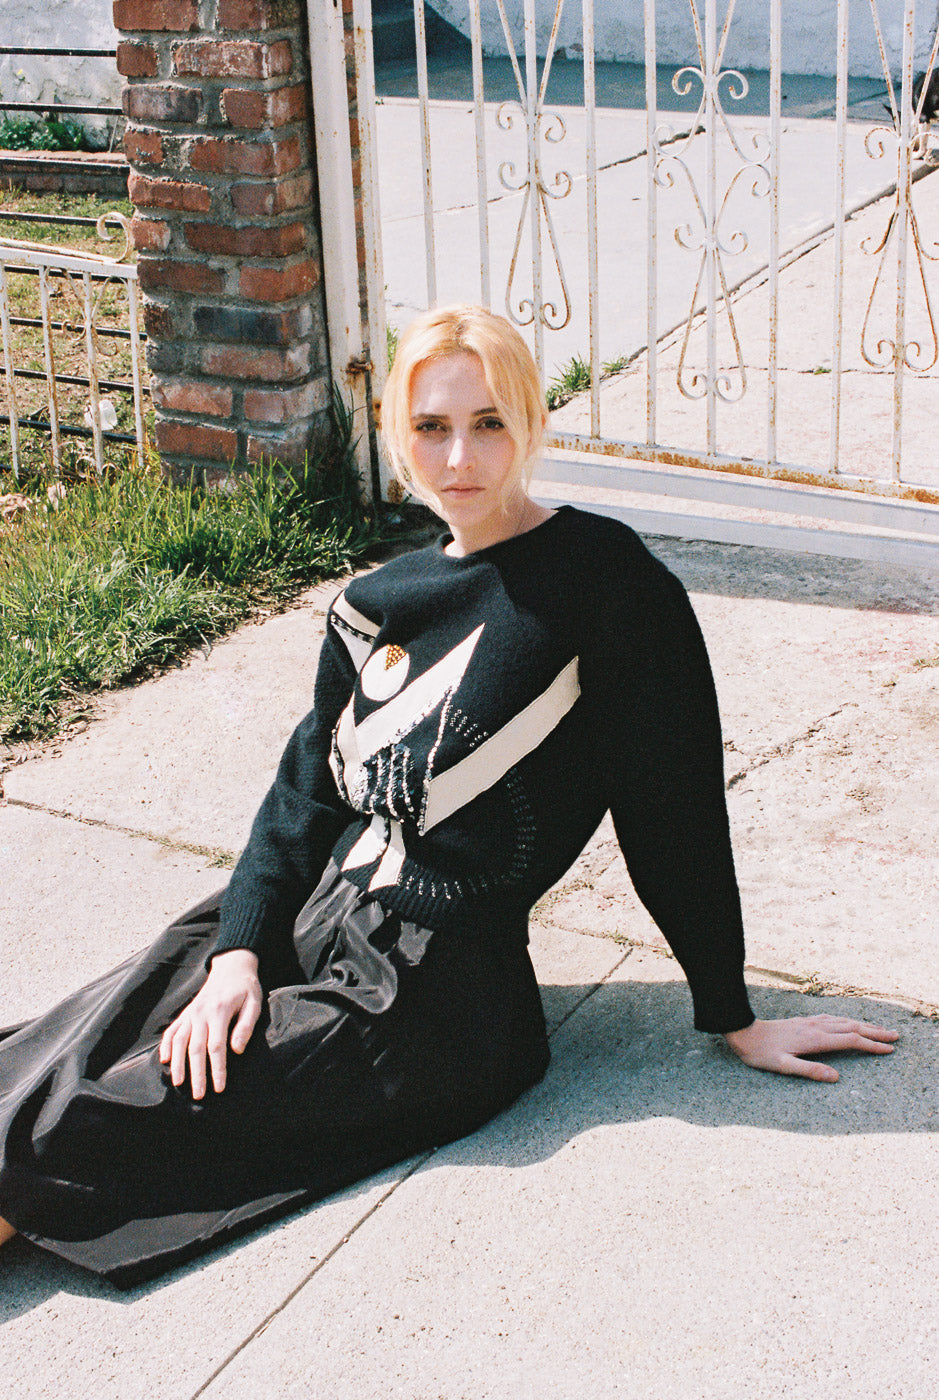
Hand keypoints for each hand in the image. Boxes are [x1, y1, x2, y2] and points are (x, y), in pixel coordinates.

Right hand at [159, 949, 261, 1098]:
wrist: (231, 967)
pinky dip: (166, 1045)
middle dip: (196, 1074)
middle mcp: (201, 1013)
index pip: (217, 1046)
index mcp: (220, 1011)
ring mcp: (191, 1013)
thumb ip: (246, 1026)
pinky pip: (172, 1031)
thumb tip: (237, 1050)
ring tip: (179, 1084)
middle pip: (196, 1048)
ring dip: (177, 1064)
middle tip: (198, 1096)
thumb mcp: (254, 1003)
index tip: (219, 1087)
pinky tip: (164, 1060)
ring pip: (179, 1041)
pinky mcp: (185, 1014)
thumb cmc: (246, 988)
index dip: (217, 1069)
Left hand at [724, 1014, 898, 1082]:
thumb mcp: (783, 1066)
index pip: (851, 1040)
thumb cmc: (761, 1053)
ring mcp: (811, 1022)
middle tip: (895, 1036)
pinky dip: (848, 1020)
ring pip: (844, 1021)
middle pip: (852, 1028)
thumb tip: (835, 1077)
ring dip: (864, 1024)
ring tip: (880, 1029)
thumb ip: (809, 1070)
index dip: (871, 1045)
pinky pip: (833, 1018)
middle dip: (875, 1032)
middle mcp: (816, 1027)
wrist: (744, 1032)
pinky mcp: (804, 1021)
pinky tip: (849, 1022)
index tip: (889, 1050)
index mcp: (815, 1039)